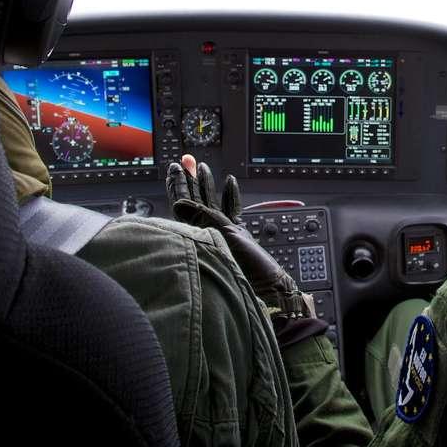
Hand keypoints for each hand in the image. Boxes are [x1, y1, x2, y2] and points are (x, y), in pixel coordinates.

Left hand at [166, 156, 311, 319]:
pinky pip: (231, 210)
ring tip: (202, 168)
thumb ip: (203, 219)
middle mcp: (212, 230)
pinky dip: (232, 195)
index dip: (181, 184)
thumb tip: (177, 203)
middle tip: (186, 160)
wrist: (270, 286)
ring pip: (212, 202)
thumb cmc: (248, 269)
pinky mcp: (238, 233)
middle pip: (197, 199)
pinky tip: (230, 183)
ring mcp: (225, 231)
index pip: (187, 202)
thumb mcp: (222, 239)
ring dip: (207, 184)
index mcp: (203, 231)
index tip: (176, 168)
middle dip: (191, 178)